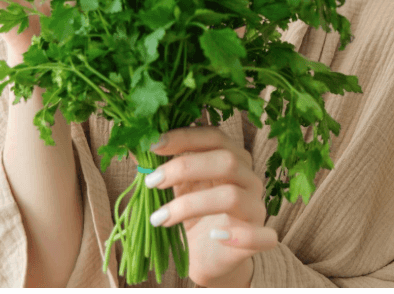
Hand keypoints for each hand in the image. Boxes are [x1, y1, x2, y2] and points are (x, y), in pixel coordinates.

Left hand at [145, 126, 276, 286]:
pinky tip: (214, 236)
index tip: (153, 144)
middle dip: (184, 167)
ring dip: (190, 205)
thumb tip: (132, 142)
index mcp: (232, 159)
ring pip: (232, 196)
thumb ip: (159, 166)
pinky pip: (261, 235)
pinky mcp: (260, 238)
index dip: (185, 137)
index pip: (214, 137)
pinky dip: (238, 235)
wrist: (207, 256)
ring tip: (158, 218)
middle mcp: (249, 179)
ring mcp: (256, 209)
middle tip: (151, 181)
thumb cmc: (192, 216)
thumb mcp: (173, 188)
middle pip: (226, 161)